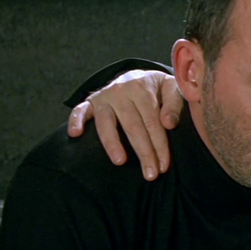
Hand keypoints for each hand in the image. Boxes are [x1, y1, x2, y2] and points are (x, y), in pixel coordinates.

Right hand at [67, 70, 183, 180]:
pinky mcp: (90, 101)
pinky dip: (75, 121)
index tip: (163, 165)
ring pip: (106, 123)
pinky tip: (75, 134)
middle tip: (150, 174)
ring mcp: (104, 96)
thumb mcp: (172, 88)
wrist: (138, 75)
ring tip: (120, 161)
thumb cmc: (157, 88)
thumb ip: (174, 104)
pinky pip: (80, 110)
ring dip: (112, 143)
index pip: (152, 121)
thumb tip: (168, 124)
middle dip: (143, 152)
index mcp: (142, 87)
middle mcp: (121, 91)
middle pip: (132, 126)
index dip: (159, 145)